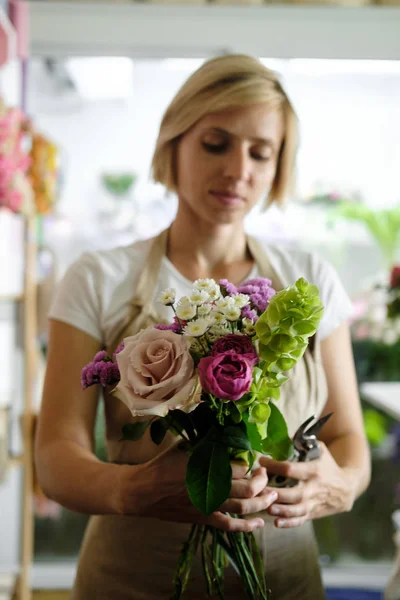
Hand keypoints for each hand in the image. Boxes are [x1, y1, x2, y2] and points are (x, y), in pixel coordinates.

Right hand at [116, 444, 277, 532]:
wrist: (142, 491)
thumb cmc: (163, 464)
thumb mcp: (184, 445)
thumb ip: (205, 442)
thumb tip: (224, 431)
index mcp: (206, 465)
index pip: (241, 465)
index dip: (254, 461)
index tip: (259, 456)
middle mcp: (210, 486)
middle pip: (248, 487)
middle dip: (263, 481)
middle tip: (267, 473)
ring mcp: (208, 505)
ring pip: (243, 507)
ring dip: (261, 501)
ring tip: (272, 494)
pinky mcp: (203, 518)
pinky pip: (229, 525)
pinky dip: (246, 526)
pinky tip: (259, 522)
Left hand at [259, 442, 355, 528]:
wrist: (346, 488)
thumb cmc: (328, 466)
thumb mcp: (320, 450)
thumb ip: (304, 443)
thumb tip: (284, 436)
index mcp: (314, 470)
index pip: (291, 469)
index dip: (274, 465)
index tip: (261, 461)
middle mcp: (314, 488)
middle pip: (294, 494)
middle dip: (276, 493)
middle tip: (259, 489)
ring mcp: (314, 503)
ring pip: (297, 510)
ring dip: (281, 510)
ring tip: (266, 506)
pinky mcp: (313, 513)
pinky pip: (301, 520)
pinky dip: (289, 523)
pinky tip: (276, 522)